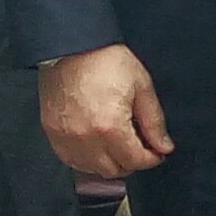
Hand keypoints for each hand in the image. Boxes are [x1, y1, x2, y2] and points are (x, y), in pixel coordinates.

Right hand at [41, 44, 172, 177]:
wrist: (71, 46)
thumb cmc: (105, 61)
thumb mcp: (141, 87)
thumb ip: (154, 122)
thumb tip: (163, 146)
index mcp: (110, 128)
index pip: (135, 160)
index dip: (152, 159)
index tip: (157, 152)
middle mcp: (85, 139)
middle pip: (115, 170)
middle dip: (132, 162)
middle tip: (139, 147)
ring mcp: (65, 138)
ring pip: (92, 169)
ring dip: (109, 163)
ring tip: (118, 146)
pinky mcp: (52, 132)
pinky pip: (71, 160)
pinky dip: (86, 159)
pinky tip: (96, 146)